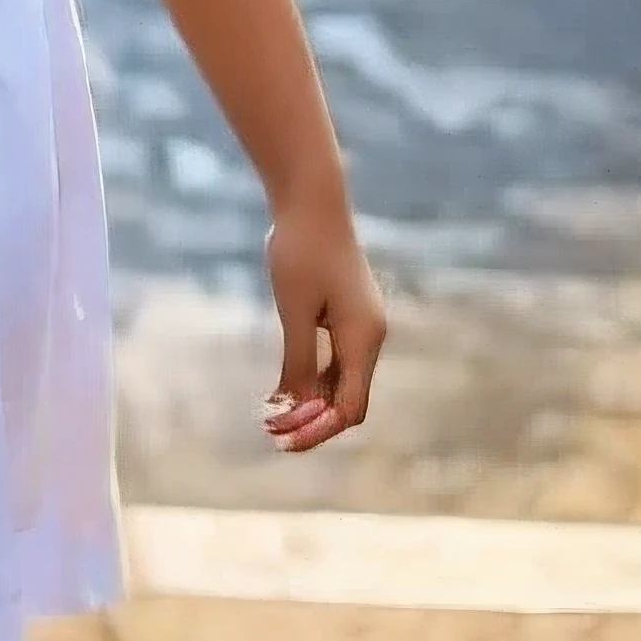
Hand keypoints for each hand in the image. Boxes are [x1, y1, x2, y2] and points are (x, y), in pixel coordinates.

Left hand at [262, 197, 385, 452]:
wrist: (312, 202)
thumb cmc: (300, 252)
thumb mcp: (294, 310)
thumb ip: (299, 360)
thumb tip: (293, 407)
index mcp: (363, 339)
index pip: (350, 408)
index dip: (318, 431)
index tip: (281, 438)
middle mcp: (370, 337)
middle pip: (348, 400)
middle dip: (312, 422)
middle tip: (269, 431)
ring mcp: (362, 326)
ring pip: (342, 382)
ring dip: (311, 403)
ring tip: (271, 415)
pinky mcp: (349, 315)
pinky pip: (336, 361)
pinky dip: (313, 379)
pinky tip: (283, 387)